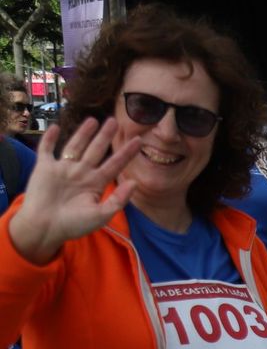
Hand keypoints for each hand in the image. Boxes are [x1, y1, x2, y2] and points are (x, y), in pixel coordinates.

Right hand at [6, 119, 140, 263]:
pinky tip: (55, 127)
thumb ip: (119, 199)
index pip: (115, 164)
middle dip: (105, 136)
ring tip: (94, 120)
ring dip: (83, 133)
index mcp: (96, 184)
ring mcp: (63, 169)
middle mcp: (81, 173)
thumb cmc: (74, 225)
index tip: (139, 141)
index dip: (126, 153)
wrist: (45, 228)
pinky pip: (47, 150)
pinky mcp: (44, 168)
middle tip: (115, 121)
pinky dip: (49, 139)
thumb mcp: (102, 215)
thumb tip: (135, 182)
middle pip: (96, 150)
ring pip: (75, 146)